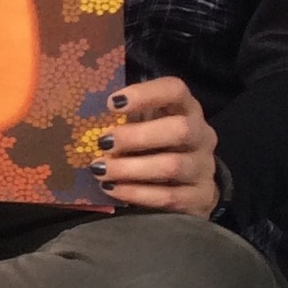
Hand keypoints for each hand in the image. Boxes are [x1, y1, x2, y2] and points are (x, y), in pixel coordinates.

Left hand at [99, 76, 219, 214]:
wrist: (192, 188)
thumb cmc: (158, 148)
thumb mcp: (145, 126)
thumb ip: (125, 119)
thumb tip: (83, 120)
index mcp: (186, 109)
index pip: (175, 90)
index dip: (145, 94)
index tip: (112, 103)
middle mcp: (202, 135)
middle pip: (179, 130)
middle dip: (136, 136)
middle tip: (102, 143)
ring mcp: (204, 167)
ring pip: (172, 166)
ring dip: (130, 168)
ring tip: (100, 170)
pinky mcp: (201, 197)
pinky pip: (169, 197)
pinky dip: (136, 193)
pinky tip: (112, 188)